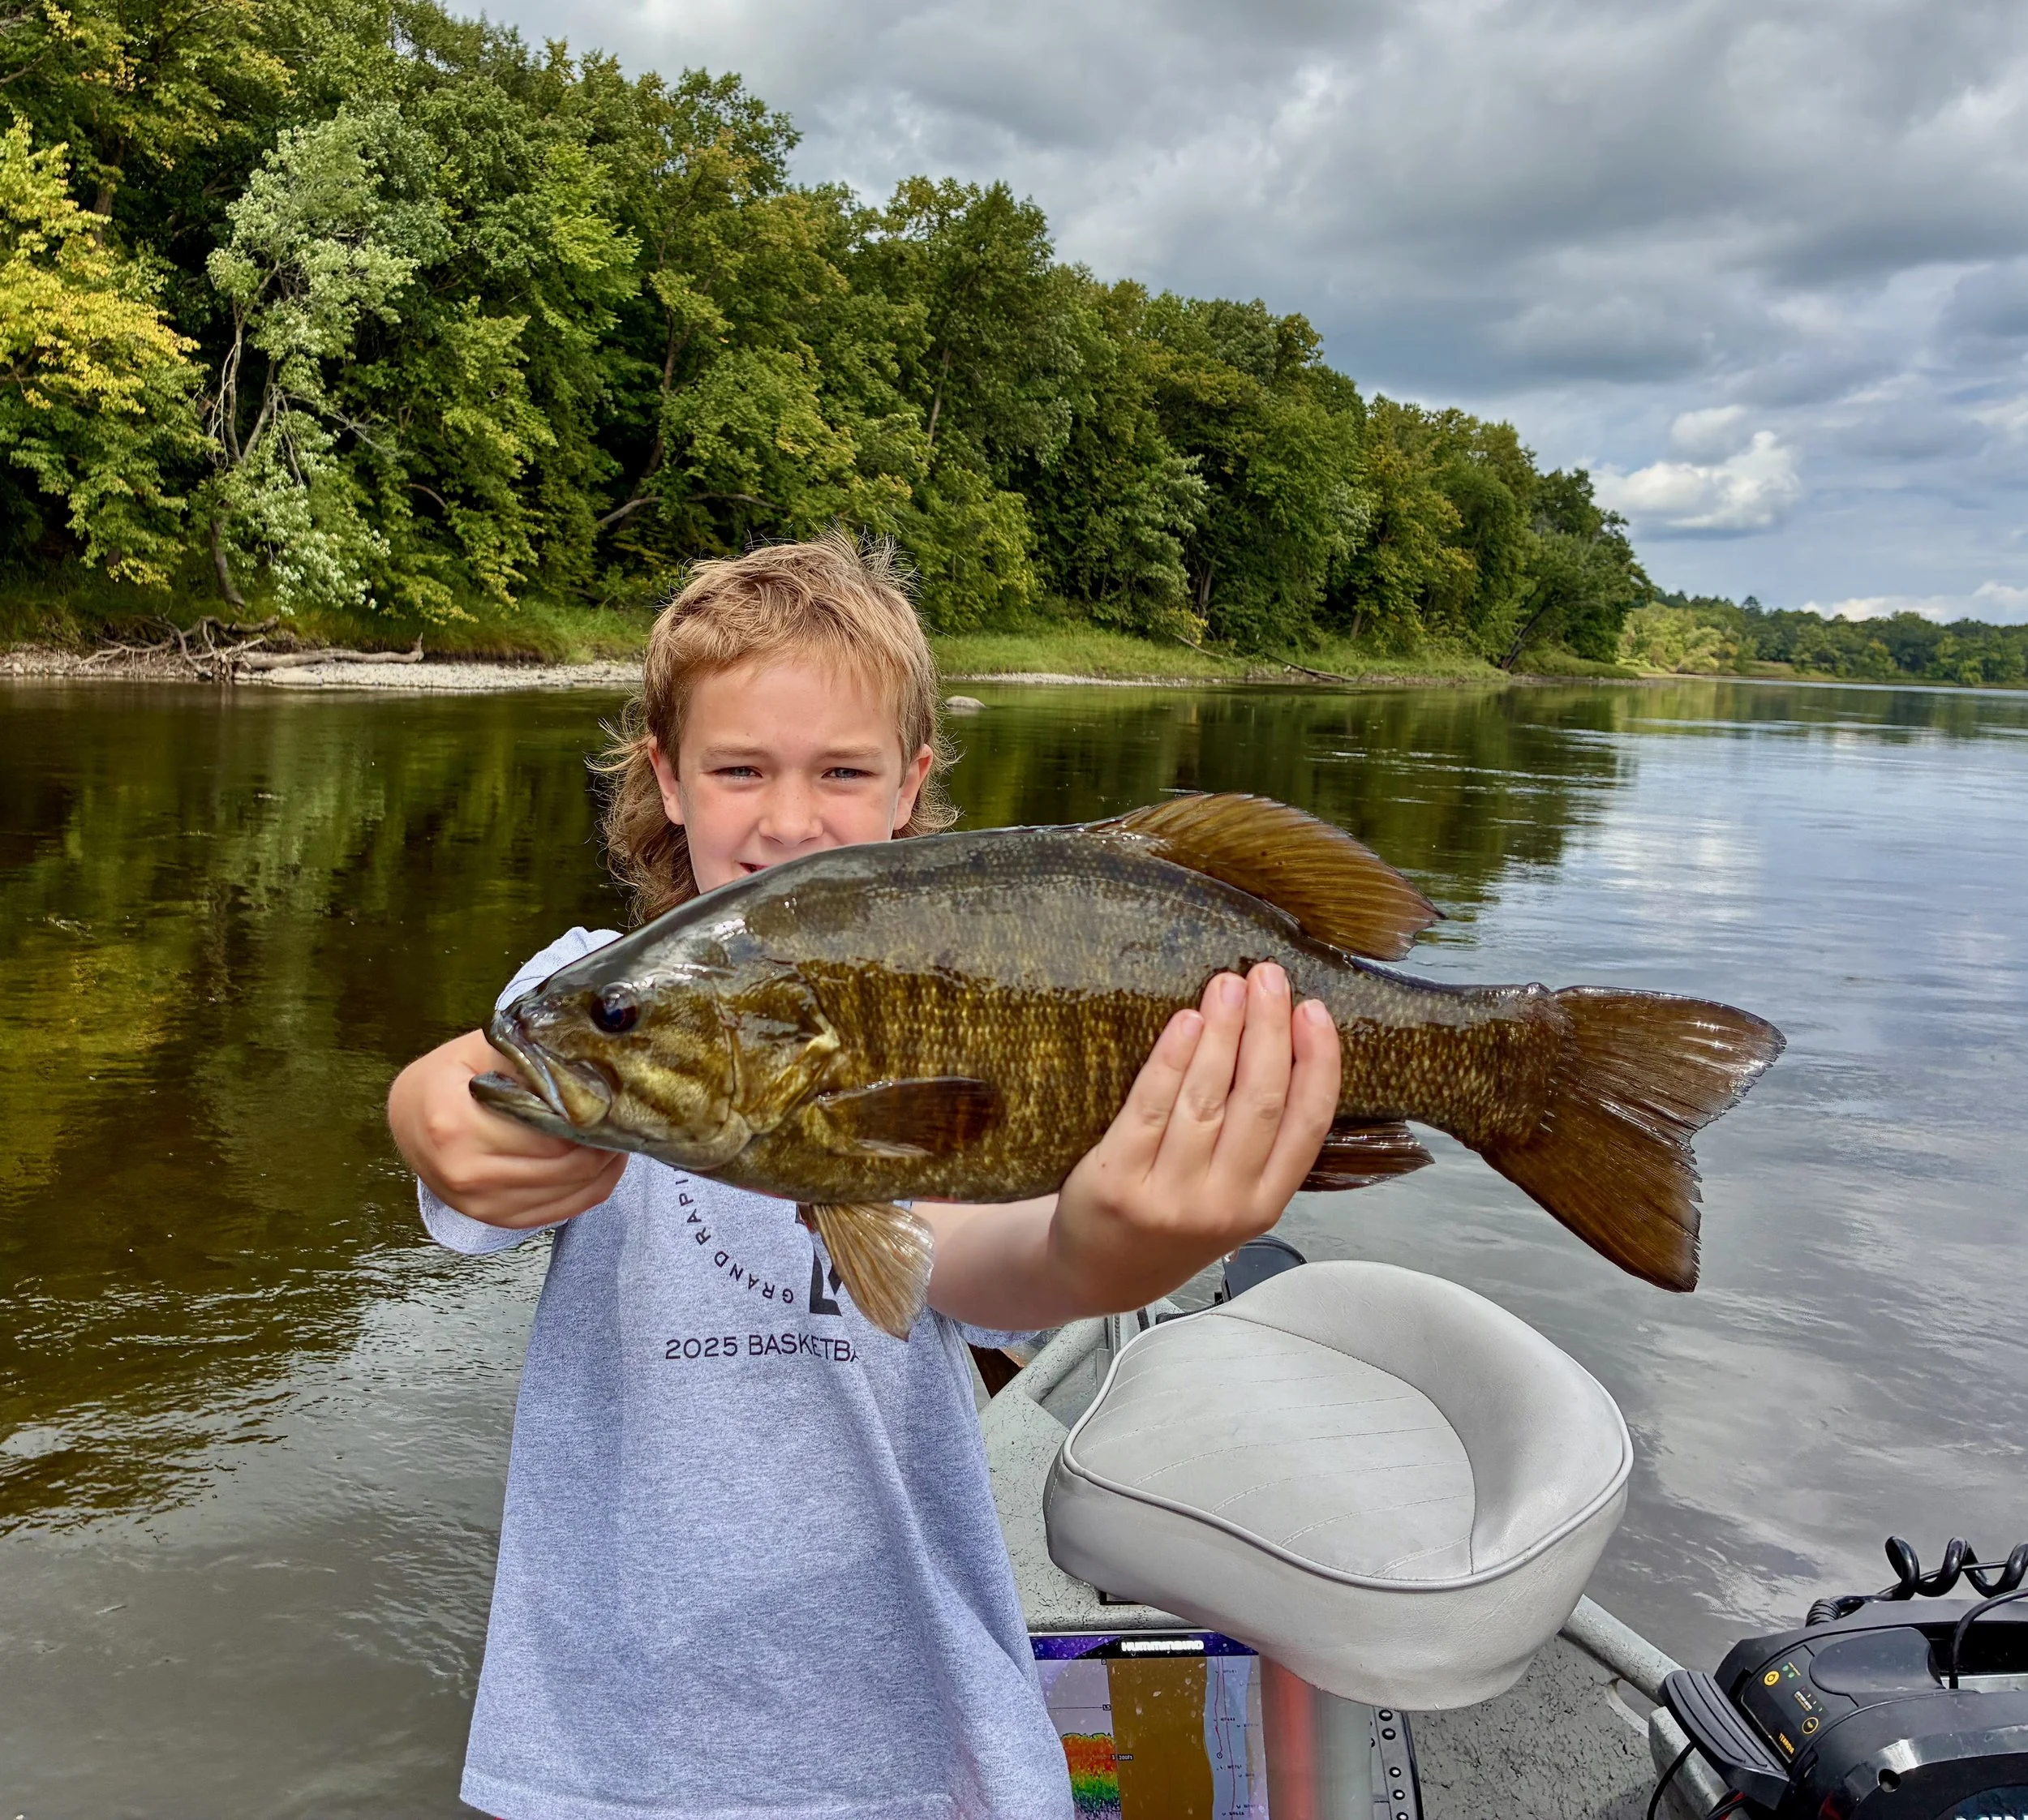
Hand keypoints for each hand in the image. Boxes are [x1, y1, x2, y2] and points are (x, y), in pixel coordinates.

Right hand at [387, 1029, 625, 1227]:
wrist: (411, 1116)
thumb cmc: (452, 1075)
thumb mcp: (485, 1049)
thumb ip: (532, 1057)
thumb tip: (592, 1070)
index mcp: (456, 1124)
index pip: (547, 1132)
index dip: (589, 1116)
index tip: (613, 1099)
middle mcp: (464, 1172)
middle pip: (565, 1166)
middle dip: (603, 1142)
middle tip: (625, 1117)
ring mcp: (478, 1204)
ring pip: (570, 1192)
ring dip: (604, 1166)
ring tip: (617, 1135)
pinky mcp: (495, 1220)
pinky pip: (562, 1212)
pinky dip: (591, 1188)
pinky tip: (603, 1162)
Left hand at [1046, 963, 1340, 1312]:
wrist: (1097, 1272)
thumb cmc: (1170, 1220)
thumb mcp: (1232, 1201)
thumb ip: (1259, 1143)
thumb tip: (1279, 1043)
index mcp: (1263, 1206)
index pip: (1307, 1127)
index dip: (1318, 1064)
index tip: (1315, 1011)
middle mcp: (1222, 1205)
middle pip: (1259, 1103)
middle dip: (1268, 1031)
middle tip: (1268, 976)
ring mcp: (1169, 1197)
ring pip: (1207, 1100)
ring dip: (1224, 1034)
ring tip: (1229, 986)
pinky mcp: (1116, 1182)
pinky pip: (1150, 1108)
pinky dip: (1171, 1060)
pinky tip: (1185, 1022)